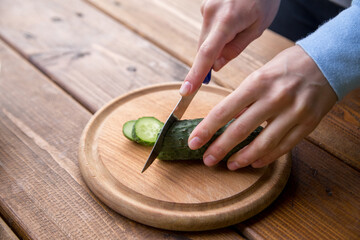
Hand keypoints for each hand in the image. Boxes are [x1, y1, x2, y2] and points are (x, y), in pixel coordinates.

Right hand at [180, 0, 280, 95]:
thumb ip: (234, 49)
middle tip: (228, 61)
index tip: (186, 91)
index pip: (207, 53)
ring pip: (205, 40)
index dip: (196, 74)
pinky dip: (216, 36)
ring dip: (216, 46)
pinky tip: (232, 25)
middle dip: (212, 61)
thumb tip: (215, 66)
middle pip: (204, 48)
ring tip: (239, 30)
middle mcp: (210, 13)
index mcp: (226, 20)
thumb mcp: (257, 27)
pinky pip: (207, 30)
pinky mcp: (205, 6)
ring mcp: (205, 8)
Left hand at [188, 45, 337, 169]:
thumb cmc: (287, 66)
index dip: (207, 129)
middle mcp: (275, 98)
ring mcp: (294, 112)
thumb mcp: (260, 74)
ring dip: (243, 158)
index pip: (225, 110)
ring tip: (230, 164)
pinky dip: (266, 157)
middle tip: (208, 160)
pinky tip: (253, 162)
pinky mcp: (308, 124)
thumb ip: (244, 99)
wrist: (327, 61)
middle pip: (241, 130)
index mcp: (258, 82)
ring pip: (263, 144)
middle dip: (220, 148)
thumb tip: (225, 121)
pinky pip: (284, 147)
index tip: (193, 142)